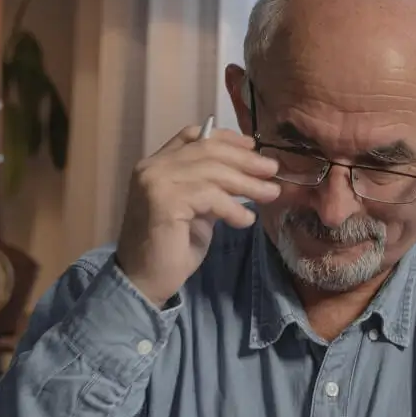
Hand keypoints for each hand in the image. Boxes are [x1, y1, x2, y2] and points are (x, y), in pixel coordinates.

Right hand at [115, 124, 281, 305]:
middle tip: (272, 169)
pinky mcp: (164, 201)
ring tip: (270, 194)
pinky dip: (233, 208)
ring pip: (213, 172)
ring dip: (247, 184)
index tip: (252, 145)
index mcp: (157, 164)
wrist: (143, 280)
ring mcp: (156, 182)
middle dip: (245, 159)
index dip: (225, 138)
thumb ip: (210, 187)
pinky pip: (210, 197)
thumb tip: (248, 174)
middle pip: (207, 149)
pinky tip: (245, 220)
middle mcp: (153, 167)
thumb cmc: (170, 248)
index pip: (192, 136)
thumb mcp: (195, 209)